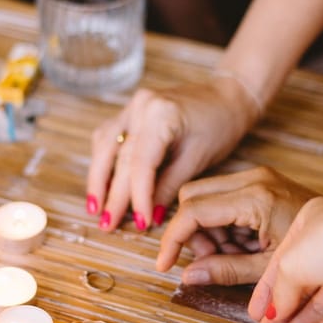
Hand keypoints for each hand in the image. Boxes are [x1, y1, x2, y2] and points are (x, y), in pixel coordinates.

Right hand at [86, 75, 258, 231]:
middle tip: (107, 224)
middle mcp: (141, 106)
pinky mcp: (131, 110)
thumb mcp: (198, 159)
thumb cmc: (220, 126)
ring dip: (98, 178)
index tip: (140, 223)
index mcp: (161, 115)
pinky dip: (104, 161)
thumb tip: (149, 215)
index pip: (140, 163)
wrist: (227, 97)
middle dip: (111, 194)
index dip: (137, 196)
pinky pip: (108, 136)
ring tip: (95, 209)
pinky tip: (102, 183)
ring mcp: (133, 105)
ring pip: (104, 144)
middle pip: (118, 156)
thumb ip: (170, 186)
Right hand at [157, 166, 316, 285]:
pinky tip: (244, 245)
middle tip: (213, 260)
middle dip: (192, 232)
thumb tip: (188, 276)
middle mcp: (253, 178)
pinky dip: (223, 224)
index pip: (193, 211)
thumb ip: (226, 271)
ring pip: (204, 197)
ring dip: (208, 230)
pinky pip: (223, 197)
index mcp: (255, 197)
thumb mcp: (269, 269)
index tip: (165, 264)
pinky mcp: (262, 181)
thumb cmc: (320, 252)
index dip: (173, 239)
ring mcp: (258, 177)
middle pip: (192, 197)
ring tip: (236, 256)